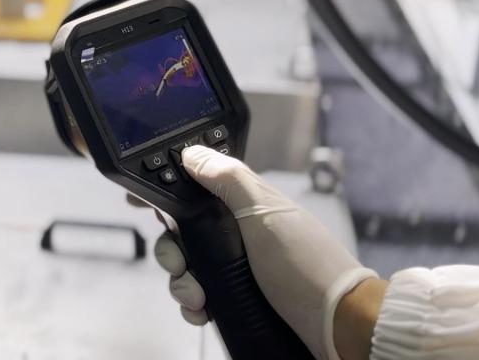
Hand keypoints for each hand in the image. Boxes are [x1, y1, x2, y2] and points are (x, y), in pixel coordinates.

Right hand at [151, 146, 381, 359]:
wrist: (337, 324)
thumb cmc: (308, 266)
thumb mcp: (264, 213)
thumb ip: (228, 179)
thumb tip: (192, 152)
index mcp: (243, 205)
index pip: (195, 188)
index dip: (166, 193)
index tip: (141, 203)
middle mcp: (238, 233)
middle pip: (182, 233)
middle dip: (171, 250)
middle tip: (180, 264)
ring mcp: (237, 266)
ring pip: (187, 266)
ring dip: (181, 282)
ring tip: (198, 298)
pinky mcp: (237, 296)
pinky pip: (199, 296)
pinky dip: (193, 305)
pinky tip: (202, 311)